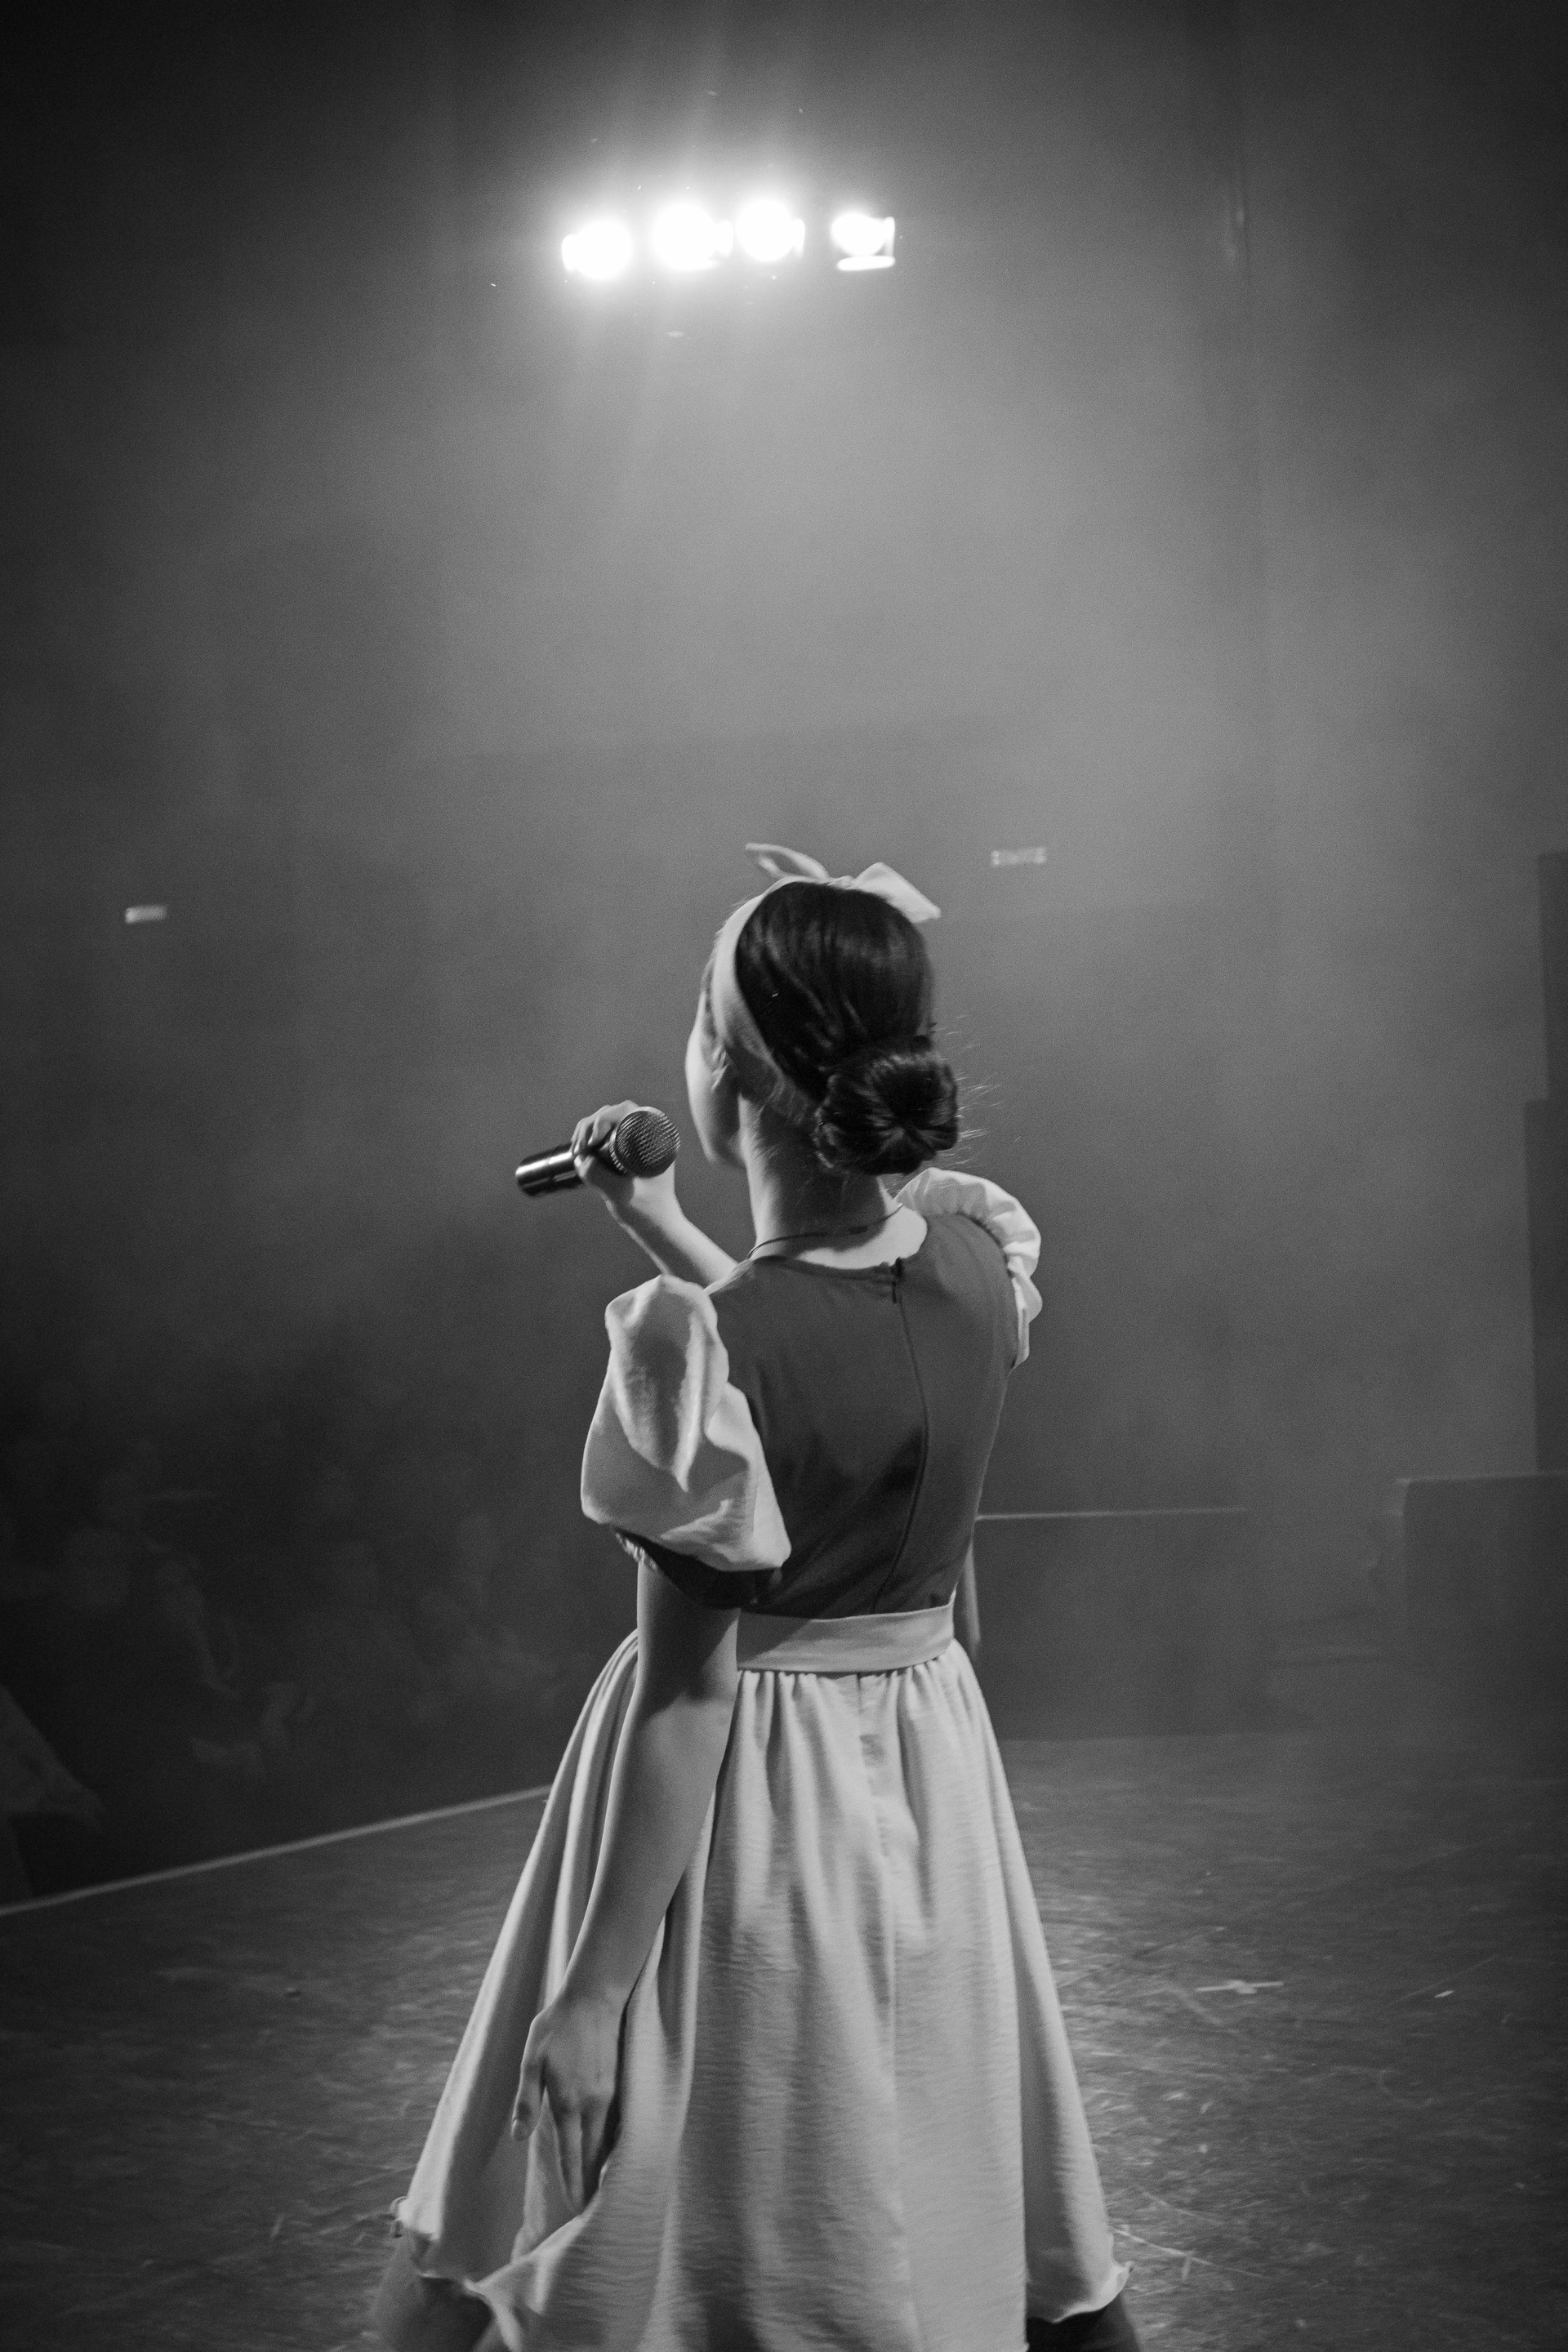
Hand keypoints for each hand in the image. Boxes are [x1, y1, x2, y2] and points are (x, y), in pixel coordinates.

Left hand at [511, 1986, 622, 2208]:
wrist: (594, 1997)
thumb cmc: (556, 2026)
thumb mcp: (531, 2059)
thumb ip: (526, 2100)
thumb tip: (519, 2137)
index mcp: (568, 2102)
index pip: (571, 2154)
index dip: (573, 2183)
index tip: (575, 2209)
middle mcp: (594, 2104)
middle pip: (596, 2156)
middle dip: (593, 2185)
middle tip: (593, 2213)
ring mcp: (611, 2095)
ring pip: (610, 2142)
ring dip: (606, 2168)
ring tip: (604, 2193)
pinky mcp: (620, 2085)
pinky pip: (619, 2125)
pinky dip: (615, 2146)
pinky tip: (613, 2156)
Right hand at [572, 1101, 678, 1228]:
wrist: (657, 1227)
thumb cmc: (647, 1211)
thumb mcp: (620, 1194)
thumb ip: (598, 1176)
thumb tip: (580, 1158)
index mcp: (656, 1139)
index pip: (627, 1111)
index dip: (604, 1119)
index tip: (593, 1142)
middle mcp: (648, 1137)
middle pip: (614, 1113)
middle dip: (591, 1125)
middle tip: (580, 1148)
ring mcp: (638, 1144)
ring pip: (608, 1124)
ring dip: (588, 1132)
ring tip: (578, 1151)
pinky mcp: (628, 1154)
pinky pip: (608, 1137)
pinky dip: (592, 1141)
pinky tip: (582, 1152)